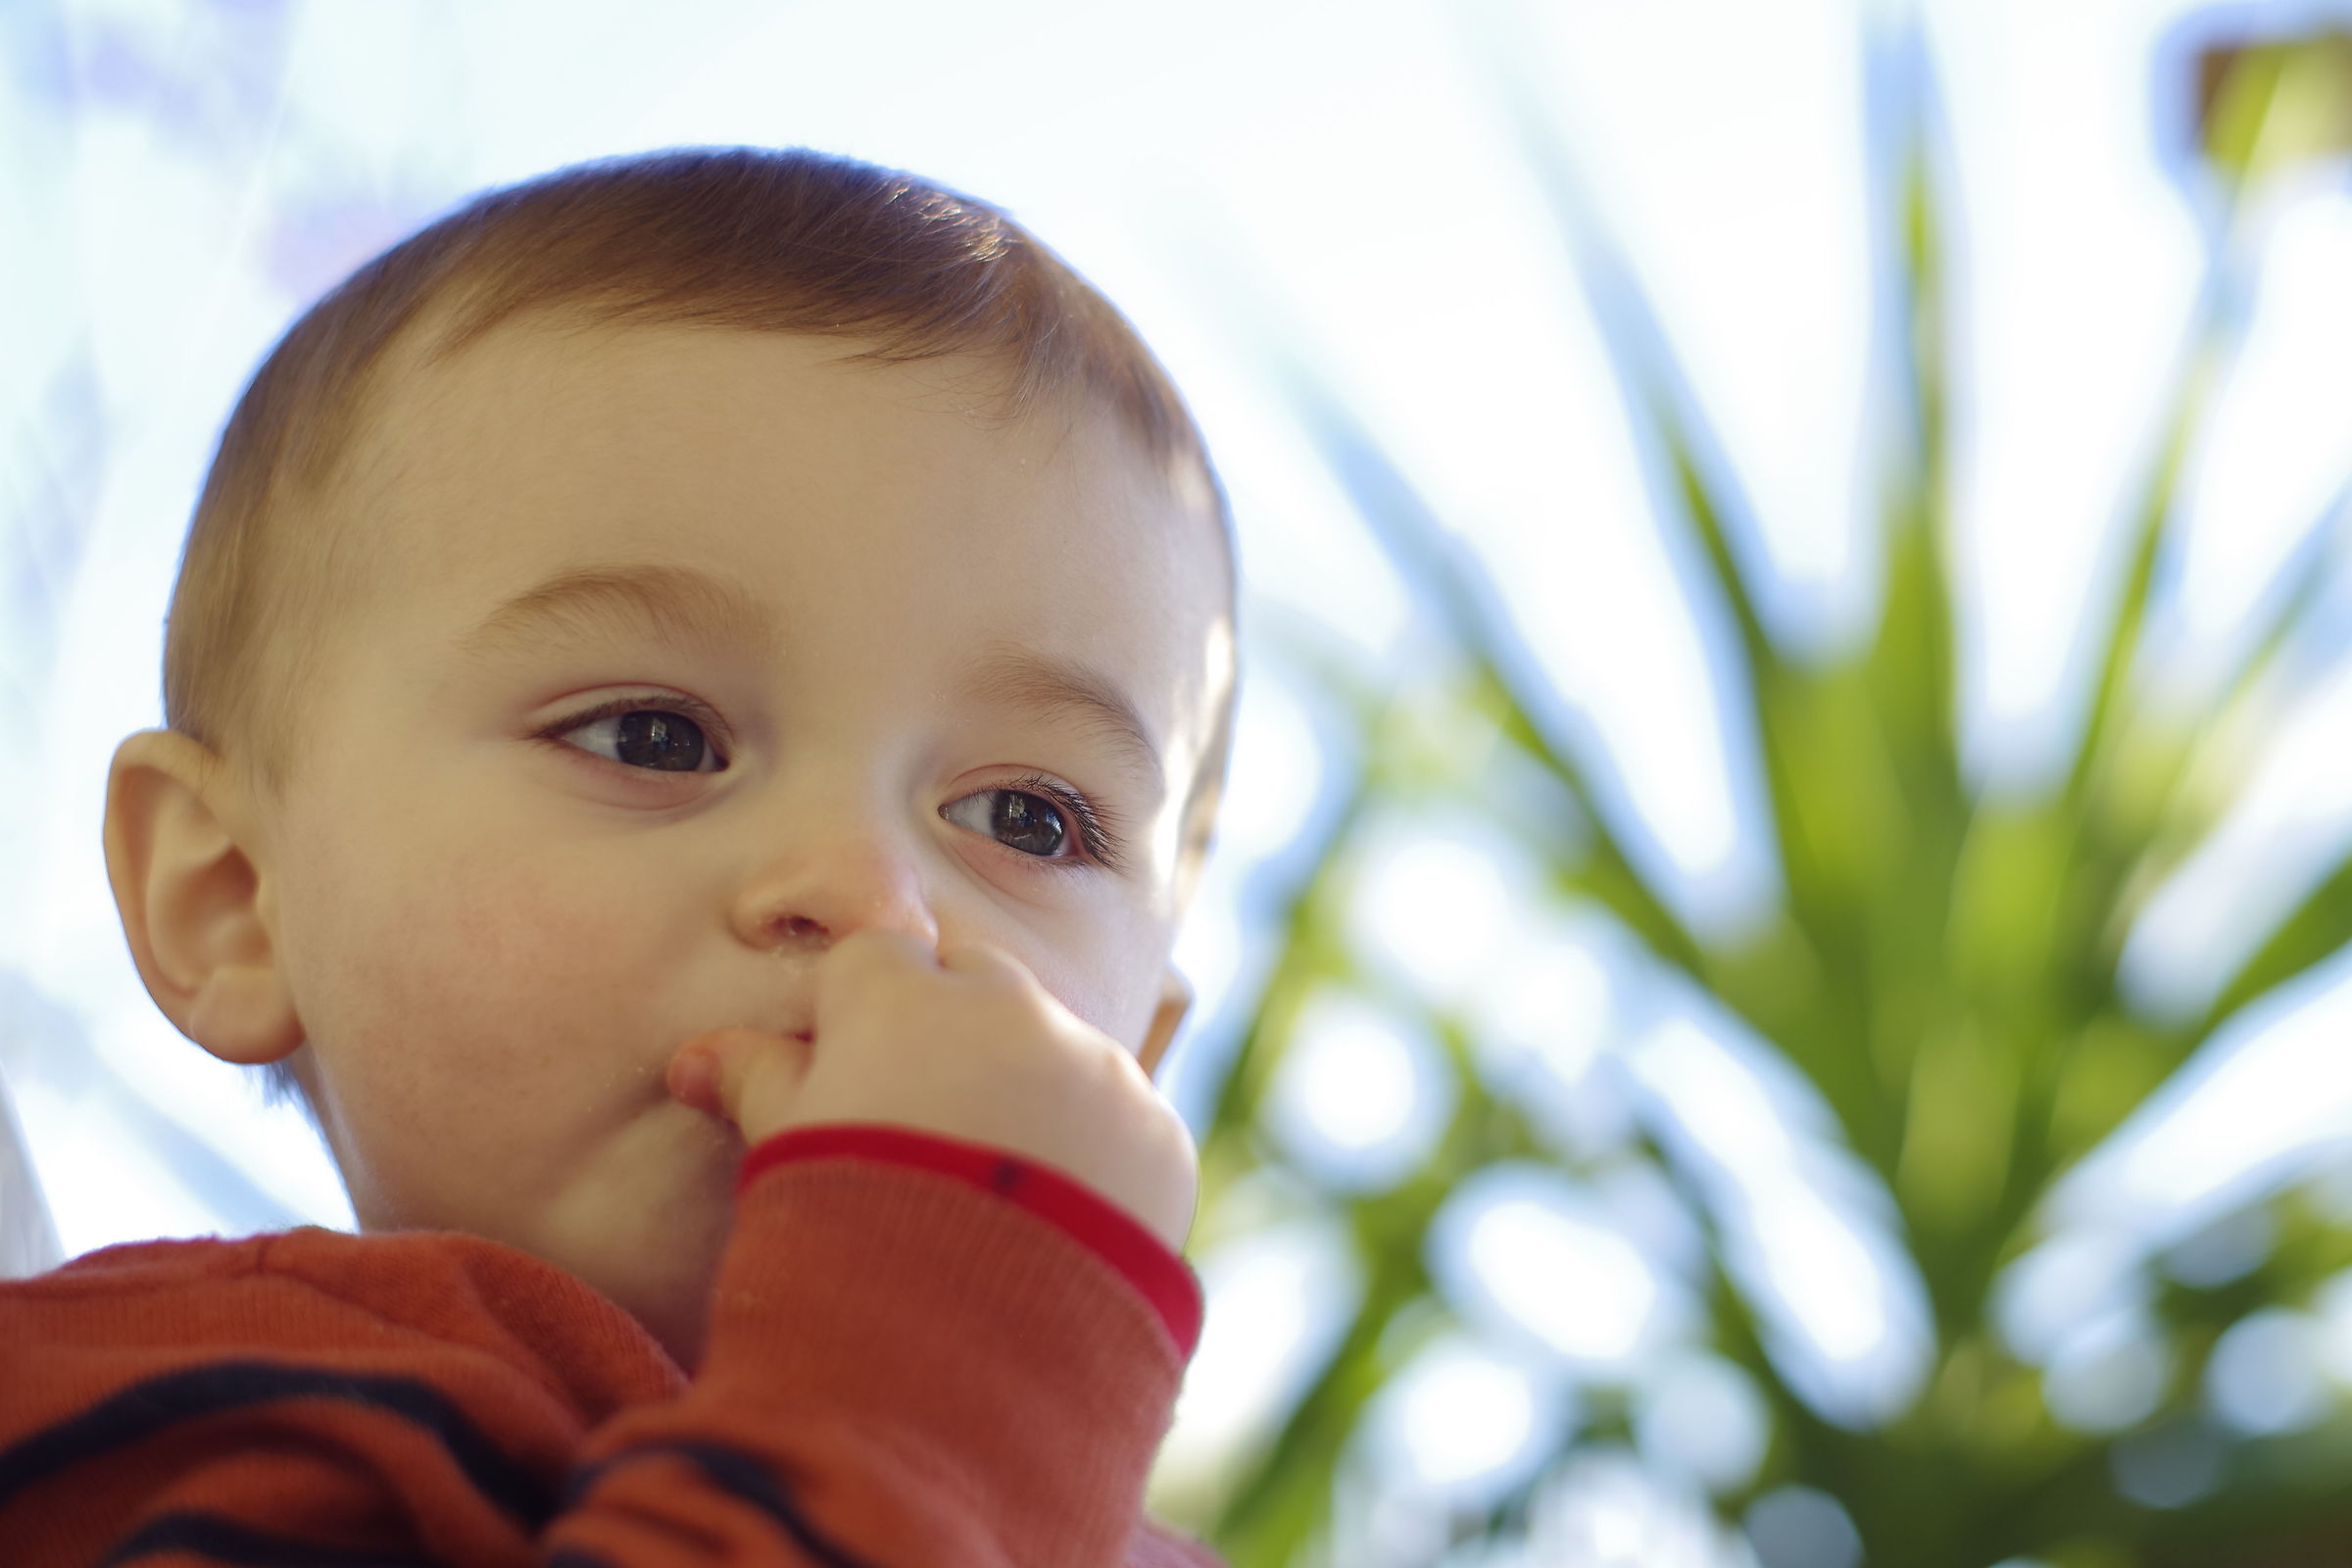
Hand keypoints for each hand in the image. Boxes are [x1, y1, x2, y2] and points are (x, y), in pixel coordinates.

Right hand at [666, 930, 1198, 1253]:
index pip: (873, 961)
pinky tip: (1054, 1228)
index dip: (853, 1020)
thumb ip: (753, 1081)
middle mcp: (1013, 1008)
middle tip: (924, 1131)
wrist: (957, 1362)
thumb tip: (696, 1055)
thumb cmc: (841, 1237)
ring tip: (991, 1196)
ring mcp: (1099, 1069)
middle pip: (977, 984)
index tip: (848, 1082)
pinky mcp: (1159, 1137)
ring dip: (1031, 1093)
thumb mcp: (781, 1153)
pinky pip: (1124, 1123)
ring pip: (1059, 1051)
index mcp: (904, 996)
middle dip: (953, 1034)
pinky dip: (1096, 1157)